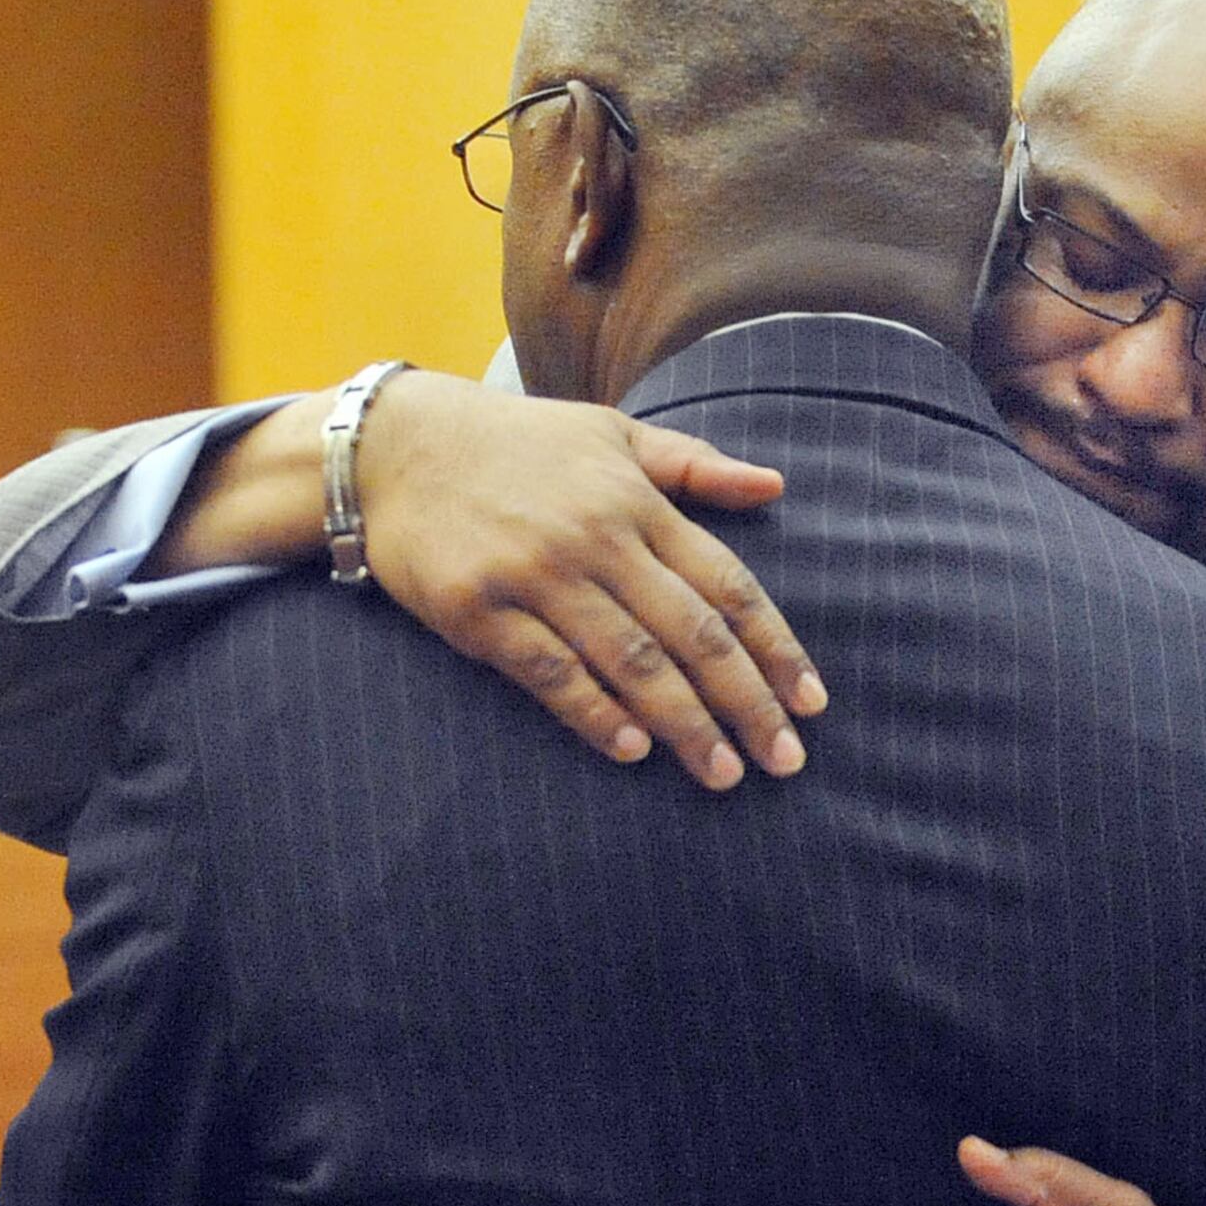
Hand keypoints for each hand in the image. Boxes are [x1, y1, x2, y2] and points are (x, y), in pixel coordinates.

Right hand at [352, 373, 822, 789]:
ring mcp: (536, 575)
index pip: (727, 584)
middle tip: (784, 760)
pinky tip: (633, 751)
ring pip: (631, 662)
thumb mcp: (610, 432)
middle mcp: (596, 538)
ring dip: (684, 725)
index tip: (811, 703)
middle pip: (692, 634)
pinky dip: (595, 714)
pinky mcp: (479, 611)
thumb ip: (692, 464)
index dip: (775, 648)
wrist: (393, 447)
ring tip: (723, 773)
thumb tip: (774, 483)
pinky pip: (550, 673)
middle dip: (746, 703)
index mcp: (636, 500)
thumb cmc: (514, 443)